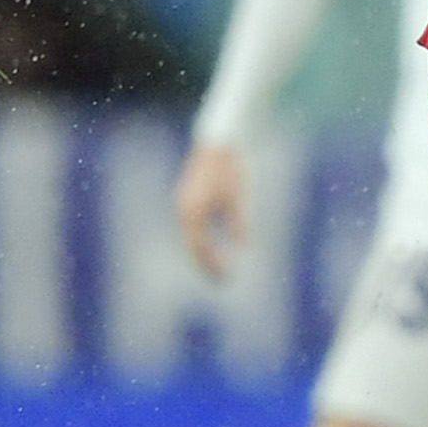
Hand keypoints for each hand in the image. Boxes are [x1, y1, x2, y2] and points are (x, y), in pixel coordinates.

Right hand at [174, 140, 245, 279]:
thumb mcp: (238, 198)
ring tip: (216, 269)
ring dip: (202, 254)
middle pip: (192, 245)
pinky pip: (192, 227)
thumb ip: (238, 223)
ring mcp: (183, 205)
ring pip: (190, 237)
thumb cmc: (231, 170)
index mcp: (193, 212)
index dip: (212, 264)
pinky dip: (201, 240)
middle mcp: (184, 210)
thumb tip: (244, 246)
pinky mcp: (188, 199)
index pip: (200, 247)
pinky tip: (212, 248)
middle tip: (221, 281)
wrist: (219, 145)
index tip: (227, 277)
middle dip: (205, 264)